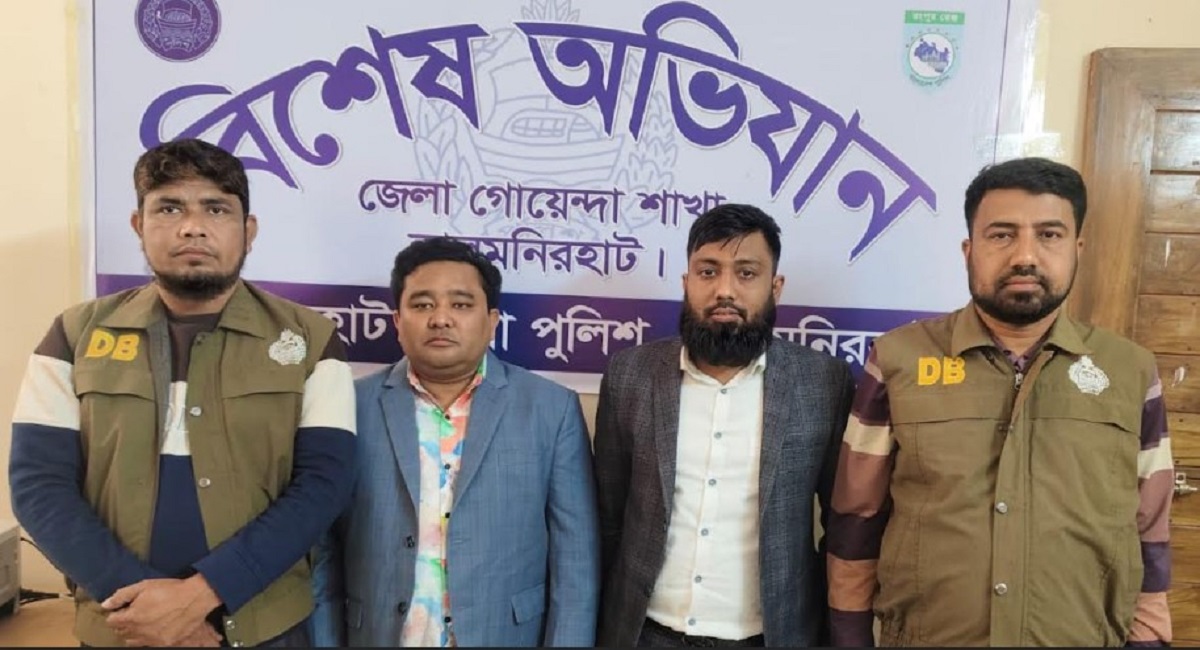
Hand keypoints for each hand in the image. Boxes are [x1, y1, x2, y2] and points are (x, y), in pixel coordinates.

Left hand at [102, 575, 221, 646]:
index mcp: (131, 617)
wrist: (194, 599)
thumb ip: (122, 596)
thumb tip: (105, 605)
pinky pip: (148, 644)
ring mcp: (151, 640)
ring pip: (132, 641)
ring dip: (133, 633)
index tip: (123, 608)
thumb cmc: (169, 590)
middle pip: (120, 632)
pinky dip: (147, 638)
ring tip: (142, 622)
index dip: (116, 613)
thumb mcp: (143, 586)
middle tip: (133, 613)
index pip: (111, 621)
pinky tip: (154, 628)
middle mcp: (138, 632)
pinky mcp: (164, 643)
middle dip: (123, 623)